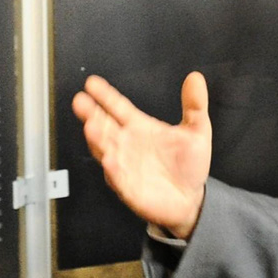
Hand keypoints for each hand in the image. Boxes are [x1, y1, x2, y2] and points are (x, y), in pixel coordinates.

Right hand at [71, 72, 212, 238]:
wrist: (191, 199)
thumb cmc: (188, 165)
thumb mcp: (197, 131)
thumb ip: (194, 105)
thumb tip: (196, 78)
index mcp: (140, 127)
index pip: (118, 107)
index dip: (105, 96)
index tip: (91, 83)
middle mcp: (127, 144)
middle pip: (104, 125)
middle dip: (91, 114)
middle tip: (81, 101)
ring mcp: (124, 165)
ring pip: (105, 150)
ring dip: (97, 139)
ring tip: (91, 127)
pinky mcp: (128, 187)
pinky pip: (117, 177)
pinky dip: (112, 169)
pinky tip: (109, 160)